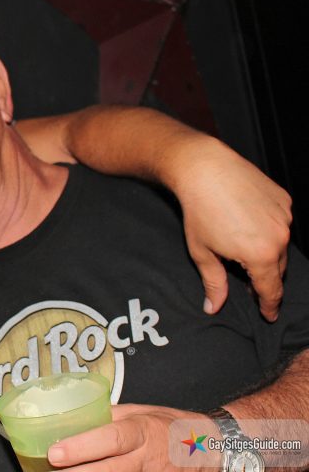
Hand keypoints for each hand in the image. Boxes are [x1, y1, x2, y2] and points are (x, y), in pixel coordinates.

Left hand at [46, 404, 216, 470]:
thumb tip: (77, 415)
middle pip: (109, 469)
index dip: (81, 447)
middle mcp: (147, 457)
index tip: (55, 452)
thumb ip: (110, 416)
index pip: (110, 438)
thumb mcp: (142, 411)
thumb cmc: (171, 427)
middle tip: (51, 471)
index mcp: (141, 430)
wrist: (208, 448)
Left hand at [172, 139, 291, 320]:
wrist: (205, 170)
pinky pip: (280, 223)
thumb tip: (213, 307)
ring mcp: (285, 216)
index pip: (271, 289)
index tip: (269, 315)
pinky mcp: (283, 199)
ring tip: (244, 253)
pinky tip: (248, 226)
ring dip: (267, 253)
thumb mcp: (202, 252)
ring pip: (280, 245)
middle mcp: (280, 236)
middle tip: (248, 285)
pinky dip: (268, 230)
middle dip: (264, 279)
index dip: (269, 305)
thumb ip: (214, 283)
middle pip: (278, 268)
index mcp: (261, 255)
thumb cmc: (199, 211)